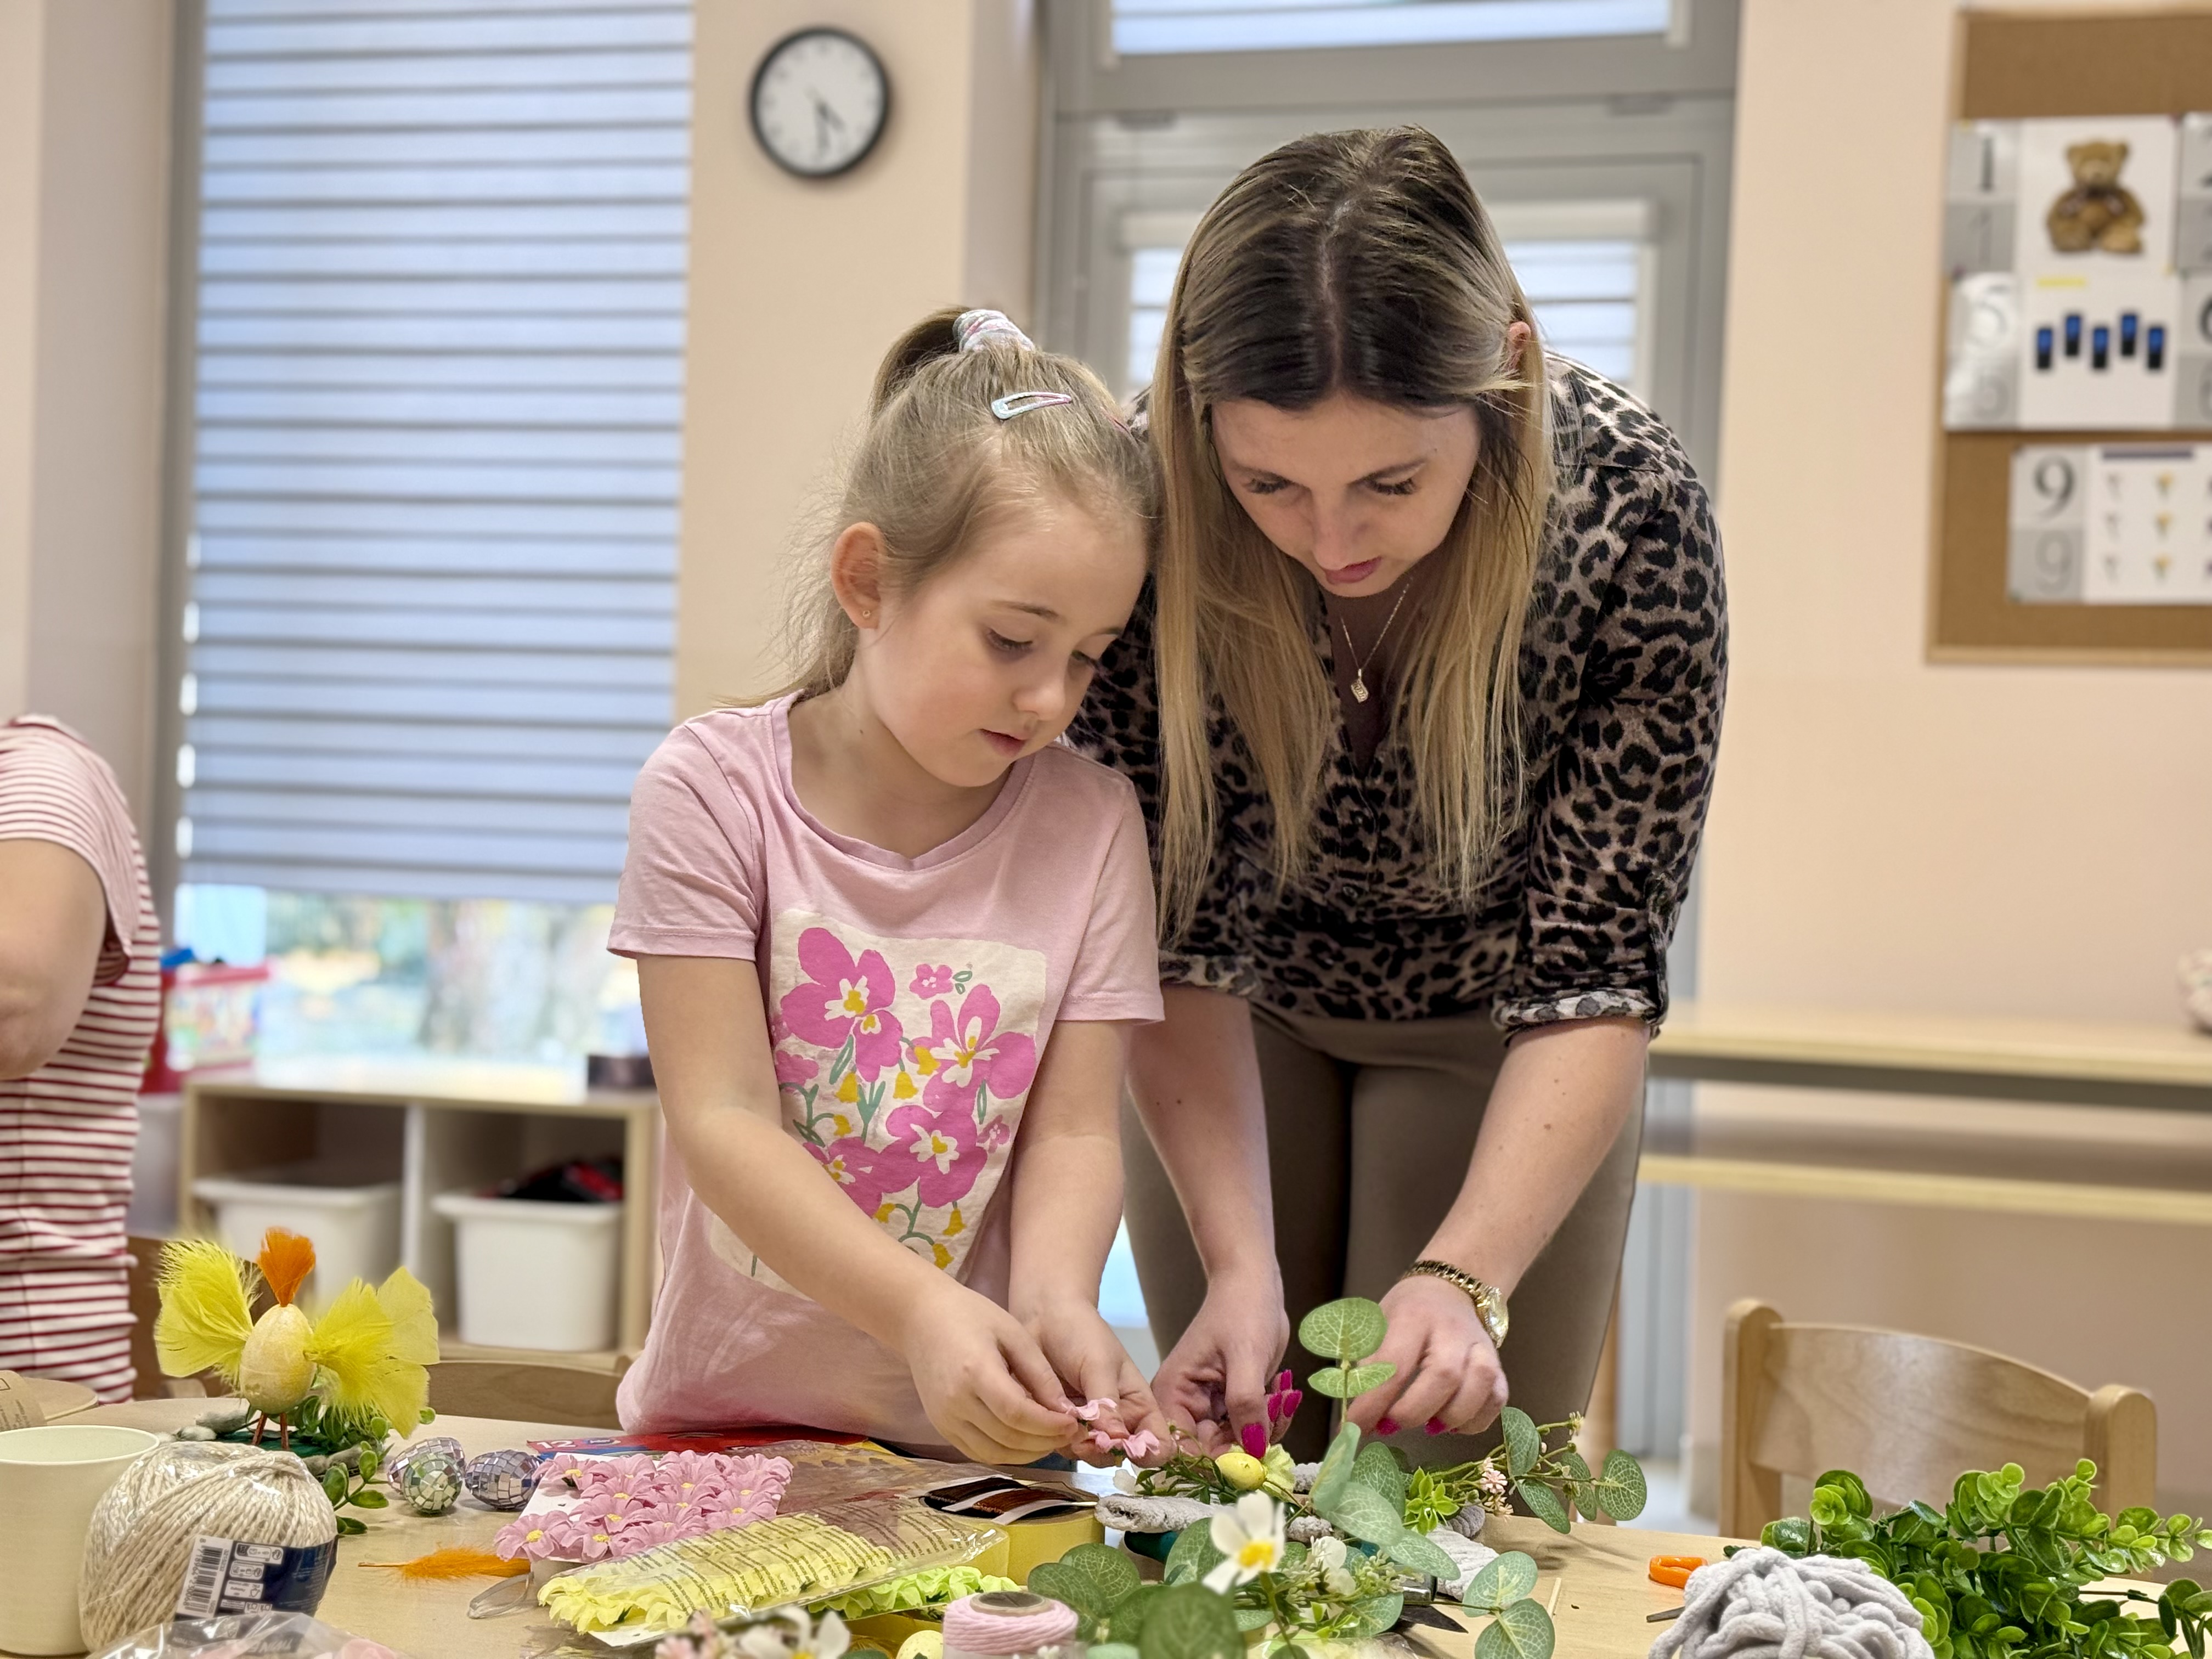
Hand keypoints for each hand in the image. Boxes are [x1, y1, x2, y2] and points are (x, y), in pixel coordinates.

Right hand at [902, 1279, 1078, 1463]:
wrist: (921, 1318)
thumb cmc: (971, 1315)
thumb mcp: (1013, 1333)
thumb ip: (1039, 1373)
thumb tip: (1065, 1410)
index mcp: (975, 1372)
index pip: (1017, 1414)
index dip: (1049, 1425)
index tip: (1074, 1422)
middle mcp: (955, 1402)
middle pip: (1007, 1438)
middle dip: (1045, 1441)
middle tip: (1071, 1432)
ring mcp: (944, 1418)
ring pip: (993, 1454)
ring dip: (1027, 1454)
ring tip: (1052, 1439)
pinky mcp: (940, 1427)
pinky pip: (977, 1452)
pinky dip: (1005, 1453)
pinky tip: (1026, 1441)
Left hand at [1022, 1299, 1170, 1463]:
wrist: (1043, 1318)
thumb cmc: (1082, 1334)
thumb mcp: (1100, 1364)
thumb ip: (1107, 1402)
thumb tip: (1117, 1440)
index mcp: (1137, 1405)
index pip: (1157, 1442)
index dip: (1152, 1453)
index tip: (1134, 1451)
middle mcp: (1115, 1422)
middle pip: (1120, 1456)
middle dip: (1105, 1452)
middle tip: (1088, 1438)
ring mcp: (1086, 1428)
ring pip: (1089, 1456)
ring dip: (1078, 1447)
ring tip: (1065, 1421)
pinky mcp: (1058, 1428)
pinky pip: (1061, 1446)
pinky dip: (1054, 1438)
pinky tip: (1046, 1417)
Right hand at [1148, 1269, 1288, 1454]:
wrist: (1253, 1284)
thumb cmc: (1242, 1310)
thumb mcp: (1246, 1357)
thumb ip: (1246, 1405)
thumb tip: (1252, 1452)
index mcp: (1173, 1395)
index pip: (1185, 1451)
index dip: (1218, 1464)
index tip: (1255, 1461)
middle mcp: (1186, 1407)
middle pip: (1214, 1454)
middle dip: (1250, 1443)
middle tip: (1275, 1413)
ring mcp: (1210, 1407)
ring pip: (1238, 1445)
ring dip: (1266, 1429)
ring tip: (1280, 1396)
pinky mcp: (1232, 1404)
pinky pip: (1251, 1430)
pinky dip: (1271, 1420)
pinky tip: (1281, 1394)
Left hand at [1346, 1274, 1507, 1438]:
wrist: (1449, 1290)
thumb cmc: (1405, 1313)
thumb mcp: (1375, 1327)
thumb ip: (1364, 1367)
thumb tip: (1352, 1415)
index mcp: (1412, 1317)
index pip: (1394, 1363)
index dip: (1374, 1402)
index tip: (1354, 1427)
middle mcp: (1451, 1330)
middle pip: (1444, 1375)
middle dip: (1414, 1411)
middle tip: (1390, 1426)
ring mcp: (1480, 1346)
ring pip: (1479, 1385)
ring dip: (1451, 1417)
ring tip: (1427, 1427)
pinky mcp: (1498, 1363)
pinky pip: (1497, 1398)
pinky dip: (1476, 1421)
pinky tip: (1453, 1426)